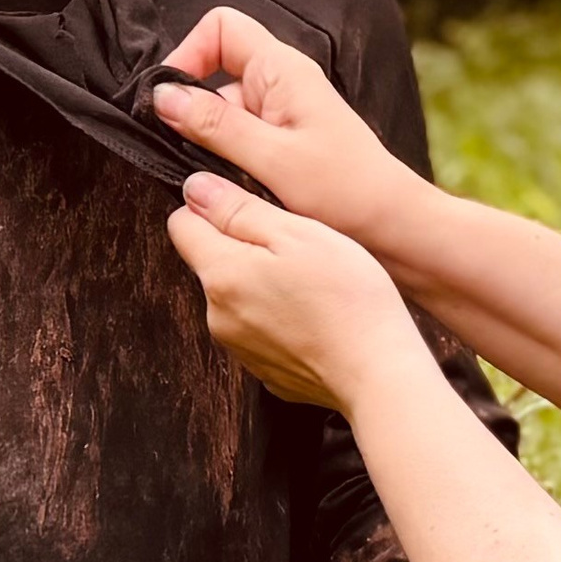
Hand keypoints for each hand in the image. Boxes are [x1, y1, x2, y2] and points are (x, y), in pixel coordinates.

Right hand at [153, 7, 431, 252]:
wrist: (393, 226)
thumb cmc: (345, 190)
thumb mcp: (271, 158)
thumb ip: (214, 125)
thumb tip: (162, 96)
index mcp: (282, 69)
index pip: (221, 26)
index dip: (188, 53)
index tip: (170, 100)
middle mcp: (280, 83)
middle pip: (214, 74)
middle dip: (194, 113)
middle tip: (192, 155)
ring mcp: (281, 113)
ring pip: (222, 113)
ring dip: (212, 145)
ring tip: (229, 181)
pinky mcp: (282, 142)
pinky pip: (239, 139)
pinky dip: (229, 162)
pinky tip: (241, 190)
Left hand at [168, 172, 419, 411]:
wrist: (378, 373)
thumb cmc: (346, 297)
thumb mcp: (297, 233)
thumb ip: (238, 209)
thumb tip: (194, 188)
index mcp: (221, 274)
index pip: (182, 224)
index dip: (213, 207)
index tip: (251, 210)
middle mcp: (217, 315)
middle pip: (210, 262)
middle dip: (242, 248)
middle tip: (295, 248)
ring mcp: (239, 348)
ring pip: (236, 296)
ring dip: (261, 284)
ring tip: (310, 285)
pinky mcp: (263, 370)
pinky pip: (259, 330)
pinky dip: (278, 319)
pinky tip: (313, 317)